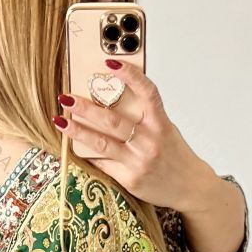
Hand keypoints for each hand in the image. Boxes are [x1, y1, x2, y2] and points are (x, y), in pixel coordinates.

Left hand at [54, 59, 216, 213]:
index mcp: (161, 123)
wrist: (190, 187)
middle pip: (112, 120)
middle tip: (67, 97)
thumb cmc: (175, 155)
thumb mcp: (166, 129)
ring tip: (60, 120)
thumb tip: (111, 102)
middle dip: (86, 108)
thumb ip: (144, 117)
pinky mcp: (131, 179)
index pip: (147, 93)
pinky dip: (89, 153)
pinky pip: (104, 163)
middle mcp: (150, 141)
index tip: (109, 63)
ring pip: (102, 143)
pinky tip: (75, 145)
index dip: (130, 75)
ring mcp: (139, 161)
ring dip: (78, 131)